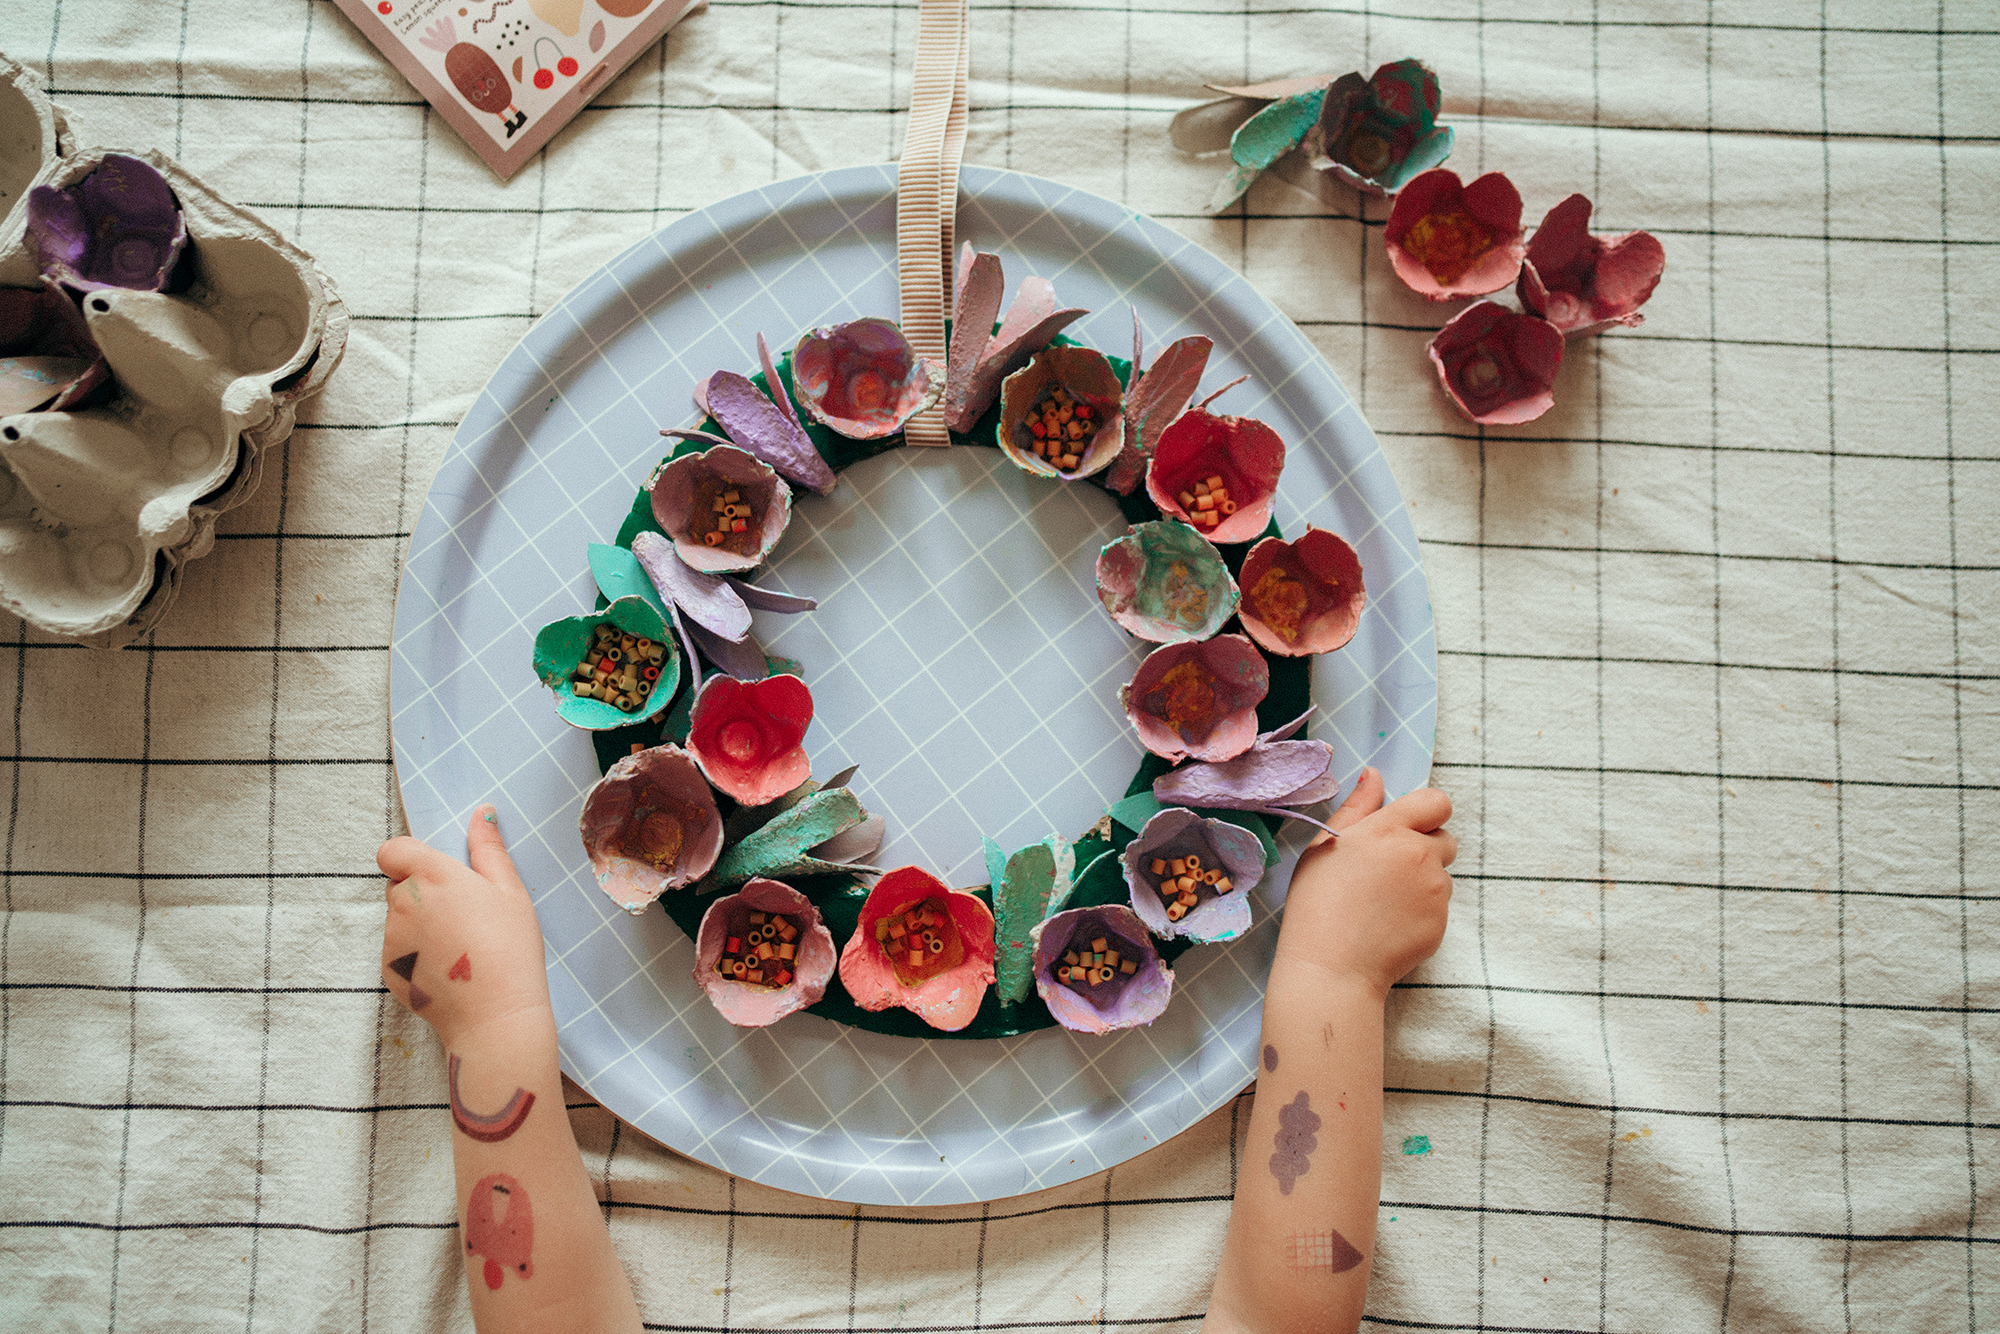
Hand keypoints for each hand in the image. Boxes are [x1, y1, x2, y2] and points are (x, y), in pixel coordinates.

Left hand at [379, 806, 554, 1051]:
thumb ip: (489, 849)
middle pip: (399, 885)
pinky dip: (417, 954)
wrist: (494, 1016)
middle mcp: (402, 903)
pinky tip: (449, 968)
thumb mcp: (510, 891)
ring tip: (460, 946)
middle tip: (462, 914)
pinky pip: (398, 950)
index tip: (435, 873)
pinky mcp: (388, 969)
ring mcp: (391, 939)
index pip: (392, 850)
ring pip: (399, 919)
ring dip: (420, 924)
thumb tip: (481, 812)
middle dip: (422, 892)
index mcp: (431, 876)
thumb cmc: (510, 947)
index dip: (408, 856)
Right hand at [1277, 768, 1455, 998]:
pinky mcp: (1441, 922)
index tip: (1406, 829)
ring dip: (1422, 881)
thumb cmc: (1317, 903)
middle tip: (1387, 871)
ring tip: (1383, 902)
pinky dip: (1421, 911)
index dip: (1426, 812)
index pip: (1436, 802)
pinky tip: (1389, 923)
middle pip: (1445, 838)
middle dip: (1424, 848)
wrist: (1332, 967)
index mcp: (1389, 830)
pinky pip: (1438, 907)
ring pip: (1441, 875)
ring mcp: (1435, 891)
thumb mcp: (1326, 846)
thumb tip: (1375, 775)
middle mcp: (1419, 855)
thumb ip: (1357, 808)